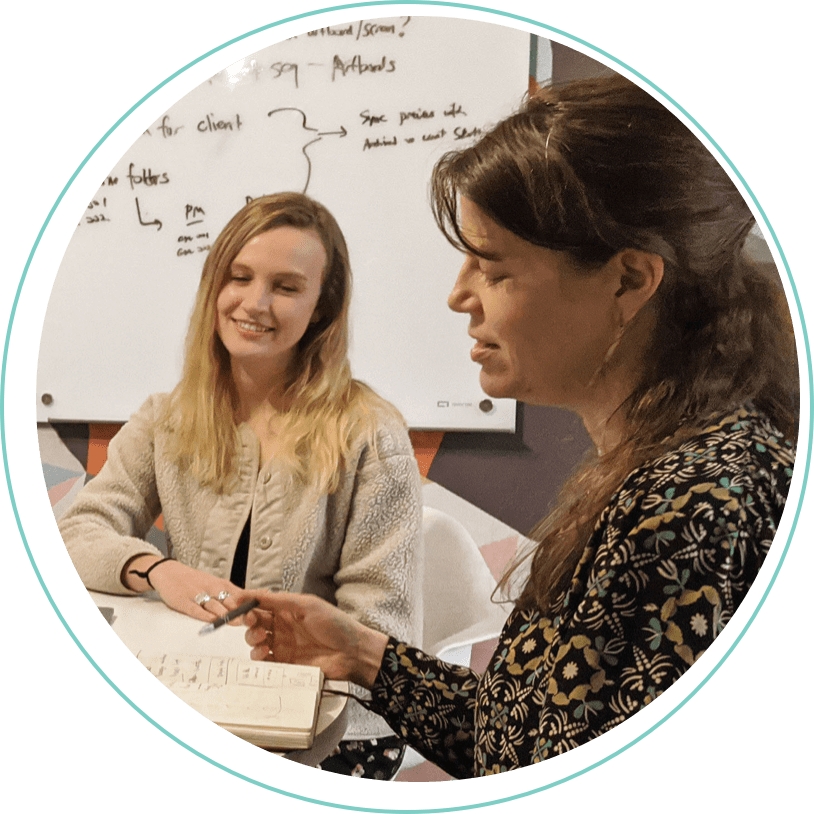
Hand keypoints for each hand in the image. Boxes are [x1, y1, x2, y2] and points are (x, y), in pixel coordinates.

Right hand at [127, 555, 247, 621]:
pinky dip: (205, 616)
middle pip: (230, 601)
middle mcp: (212, 588)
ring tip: (237, 623)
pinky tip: (212, 622)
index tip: (264, 609)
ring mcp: (198, 595)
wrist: (169, 572)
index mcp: (221, 584)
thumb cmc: (195, 580)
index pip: (241, 594)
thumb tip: (253, 602)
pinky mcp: (184, 602)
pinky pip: (196, 610)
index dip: (252, 603)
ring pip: (215, 606)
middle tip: (253, 620)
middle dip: (242, 611)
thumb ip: (231, 594)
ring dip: (226, 614)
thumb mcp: (215, 583)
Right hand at [242, 591, 388, 689]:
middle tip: (252, 623)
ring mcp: (283, 645)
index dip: (247, 603)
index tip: (236, 604)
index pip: (261, 604)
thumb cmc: (336, 625)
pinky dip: (258, 658)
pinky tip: (263, 655)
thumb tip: (255, 593)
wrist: (352, 653)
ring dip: (252, 639)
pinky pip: (264, 661)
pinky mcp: (285, 664)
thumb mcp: (308, 606)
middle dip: (248, 622)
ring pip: (256, 641)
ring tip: (261, 640)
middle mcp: (283, 626)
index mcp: (288, 609)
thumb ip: (280, 600)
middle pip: (255, 622)